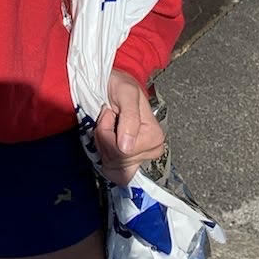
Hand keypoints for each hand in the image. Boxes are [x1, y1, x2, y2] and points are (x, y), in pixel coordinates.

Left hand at [94, 69, 166, 186]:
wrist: (115, 85)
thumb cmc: (121, 87)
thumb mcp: (126, 94)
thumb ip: (130, 118)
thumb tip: (127, 147)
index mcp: (154, 136)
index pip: (122, 152)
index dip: (108, 134)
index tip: (109, 114)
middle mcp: (151, 150)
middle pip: (118, 163)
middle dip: (105, 140)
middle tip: (108, 119)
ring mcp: (140, 158)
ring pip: (114, 169)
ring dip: (103, 146)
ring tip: (109, 126)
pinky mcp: (130, 162)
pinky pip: (114, 173)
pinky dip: (105, 156)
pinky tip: (107, 139)